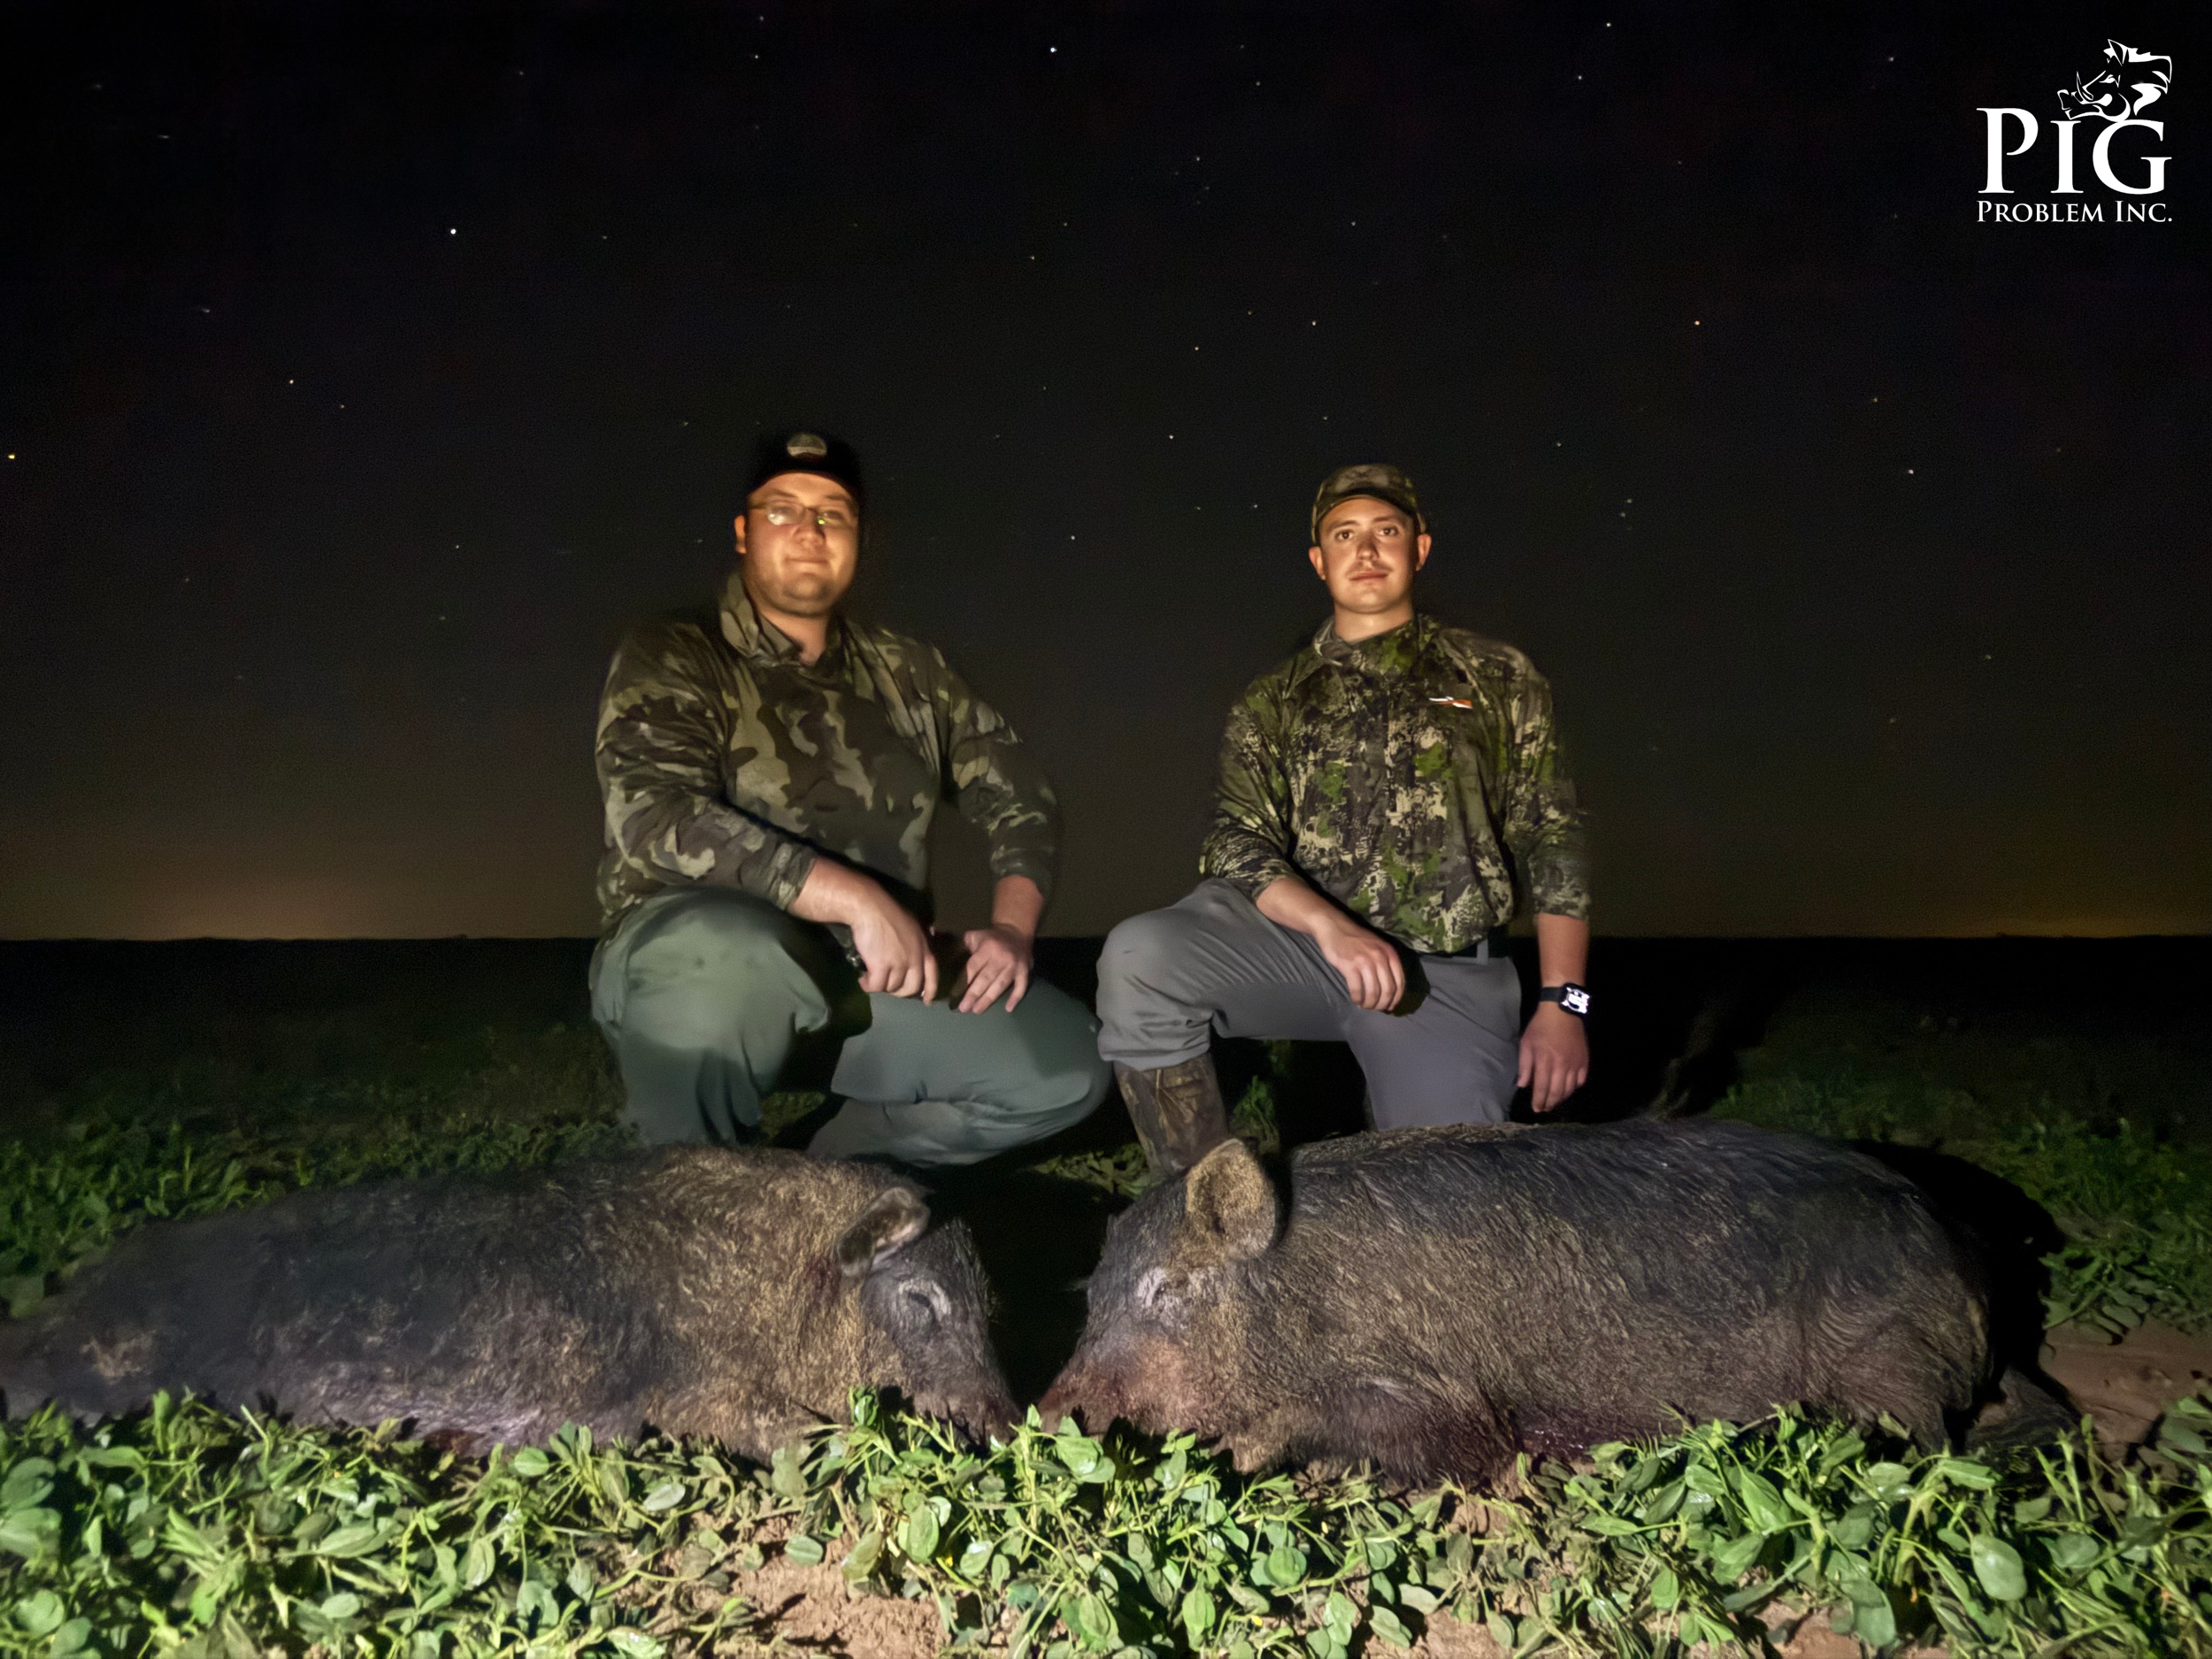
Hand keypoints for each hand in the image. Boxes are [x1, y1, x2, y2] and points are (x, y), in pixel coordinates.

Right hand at [848, 883, 936, 999]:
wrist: (869, 907)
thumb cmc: (888, 912)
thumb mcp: (911, 926)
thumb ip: (916, 944)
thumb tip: (916, 957)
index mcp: (924, 948)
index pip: (932, 975)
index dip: (930, 990)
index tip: (927, 1001)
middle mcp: (915, 958)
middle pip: (911, 987)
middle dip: (899, 992)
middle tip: (887, 987)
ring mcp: (899, 964)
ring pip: (891, 988)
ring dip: (880, 987)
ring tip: (870, 980)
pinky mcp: (881, 967)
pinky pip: (876, 986)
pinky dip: (868, 986)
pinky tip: (862, 980)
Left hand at [956, 923, 1033, 1013]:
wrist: (1017, 930)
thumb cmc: (991, 937)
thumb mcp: (975, 936)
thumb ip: (963, 946)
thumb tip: (947, 957)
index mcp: (987, 948)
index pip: (974, 967)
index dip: (965, 981)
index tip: (956, 995)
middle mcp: (1001, 957)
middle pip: (986, 978)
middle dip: (974, 994)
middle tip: (964, 1008)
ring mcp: (1014, 965)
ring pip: (1000, 985)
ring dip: (988, 999)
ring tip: (977, 1010)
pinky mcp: (1025, 971)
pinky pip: (1021, 986)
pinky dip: (1015, 997)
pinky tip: (1008, 1009)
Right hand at [1314, 915, 1406, 1012]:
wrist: (1334, 927)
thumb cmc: (1355, 939)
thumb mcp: (1377, 947)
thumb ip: (1385, 964)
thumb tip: (1389, 991)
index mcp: (1390, 954)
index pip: (1399, 982)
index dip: (1395, 998)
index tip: (1389, 1007)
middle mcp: (1380, 958)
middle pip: (1387, 990)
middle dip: (1382, 1004)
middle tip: (1375, 1008)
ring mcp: (1365, 962)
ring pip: (1373, 992)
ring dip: (1369, 1003)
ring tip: (1364, 1006)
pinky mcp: (1350, 966)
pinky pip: (1357, 989)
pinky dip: (1357, 998)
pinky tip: (1355, 1000)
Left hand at [1519, 1003, 1589, 1112]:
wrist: (1562, 1011)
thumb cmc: (1540, 1026)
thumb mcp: (1526, 1043)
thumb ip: (1525, 1066)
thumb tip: (1522, 1085)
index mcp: (1545, 1061)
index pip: (1542, 1088)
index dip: (1539, 1101)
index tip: (1536, 1109)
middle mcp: (1562, 1066)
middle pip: (1557, 1092)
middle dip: (1550, 1104)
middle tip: (1545, 1109)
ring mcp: (1575, 1064)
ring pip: (1570, 1089)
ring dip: (1562, 1098)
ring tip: (1555, 1101)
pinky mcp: (1584, 1060)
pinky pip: (1581, 1080)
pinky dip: (1574, 1087)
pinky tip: (1568, 1088)